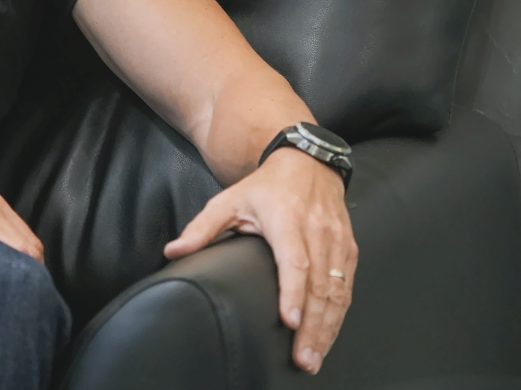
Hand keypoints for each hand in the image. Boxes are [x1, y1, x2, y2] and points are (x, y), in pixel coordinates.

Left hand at [163, 148, 356, 373]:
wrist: (307, 162)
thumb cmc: (265, 187)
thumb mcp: (229, 199)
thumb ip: (201, 228)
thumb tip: (172, 252)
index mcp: (286, 219)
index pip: (294, 261)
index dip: (293, 293)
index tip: (289, 321)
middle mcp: (316, 231)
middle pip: (319, 285)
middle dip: (312, 326)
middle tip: (302, 358)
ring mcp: (336, 240)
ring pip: (337, 290)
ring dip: (328, 327)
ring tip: (314, 356)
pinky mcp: (348, 248)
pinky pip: (347, 287)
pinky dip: (339, 315)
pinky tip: (328, 336)